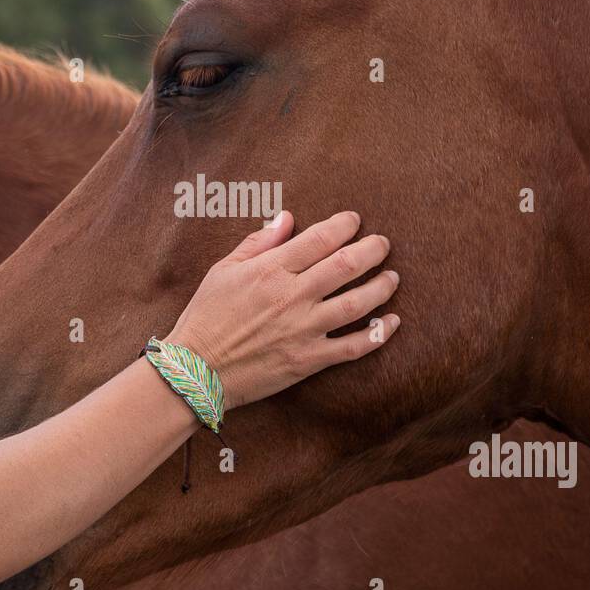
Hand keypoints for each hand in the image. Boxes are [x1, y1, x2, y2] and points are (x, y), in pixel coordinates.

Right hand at [161, 211, 398, 410]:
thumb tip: (287, 218)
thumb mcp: (223, 270)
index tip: (355, 220)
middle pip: (346, 265)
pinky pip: (355, 346)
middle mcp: (292, 296)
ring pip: (358, 302)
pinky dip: (379, 333)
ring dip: (382, 286)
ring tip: (393, 277)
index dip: (344, 225)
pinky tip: (392, 322)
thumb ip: (258, 242)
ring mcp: (304, 329)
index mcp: (270, 270)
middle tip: (383, 243)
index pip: (320, 238)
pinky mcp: (310, 360)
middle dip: (372, 249)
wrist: (196, 371)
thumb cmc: (205, 317)